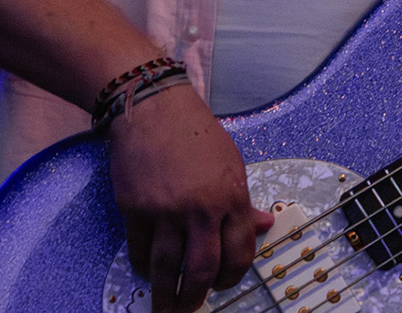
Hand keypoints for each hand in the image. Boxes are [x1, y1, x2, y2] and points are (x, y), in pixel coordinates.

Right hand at [108, 82, 273, 312]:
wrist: (153, 108)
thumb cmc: (194, 132)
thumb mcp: (232, 162)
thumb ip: (244, 200)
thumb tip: (265, 225)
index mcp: (232, 194)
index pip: (240, 251)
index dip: (233, 276)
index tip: (224, 286)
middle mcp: (201, 206)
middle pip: (203, 268)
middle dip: (197, 296)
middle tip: (190, 309)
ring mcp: (166, 209)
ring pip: (168, 267)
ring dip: (167, 294)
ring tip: (166, 307)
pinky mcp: (135, 208)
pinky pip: (140, 250)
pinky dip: (143, 267)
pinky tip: (146, 273)